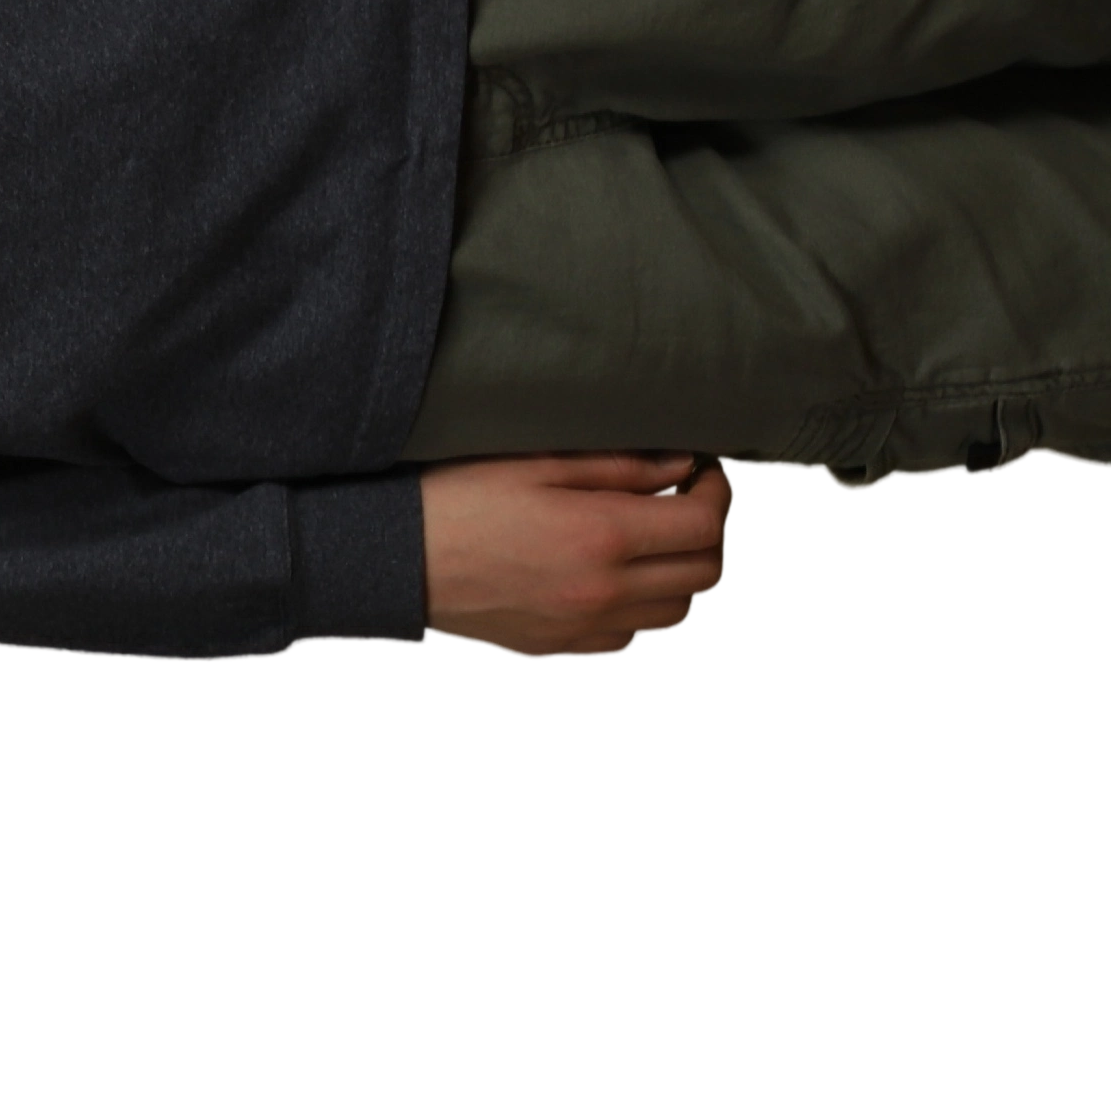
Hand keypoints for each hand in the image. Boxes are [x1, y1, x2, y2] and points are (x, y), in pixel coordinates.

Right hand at [417, 449, 735, 661]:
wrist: (394, 561)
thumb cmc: (456, 500)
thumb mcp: (533, 462)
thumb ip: (616, 466)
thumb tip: (678, 464)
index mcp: (602, 535)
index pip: (702, 523)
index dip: (716, 491)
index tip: (702, 472)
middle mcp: (604, 590)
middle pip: (701, 572)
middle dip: (704, 533)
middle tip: (684, 504)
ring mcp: (585, 626)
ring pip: (675, 612)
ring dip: (677, 576)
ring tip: (651, 544)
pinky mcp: (561, 648)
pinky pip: (630, 638)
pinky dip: (637, 610)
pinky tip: (611, 581)